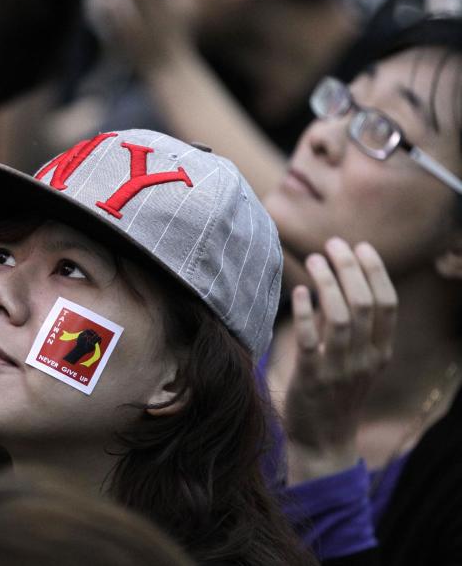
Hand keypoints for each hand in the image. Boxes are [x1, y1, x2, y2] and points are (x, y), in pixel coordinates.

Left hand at [283, 238, 397, 482]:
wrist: (323, 442)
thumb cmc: (335, 395)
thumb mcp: (354, 361)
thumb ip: (348, 328)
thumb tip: (336, 284)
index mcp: (381, 352)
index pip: (388, 304)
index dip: (375, 271)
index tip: (361, 246)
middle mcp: (366, 359)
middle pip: (365, 304)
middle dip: (350, 268)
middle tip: (333, 244)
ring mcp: (341, 370)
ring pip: (341, 317)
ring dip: (327, 283)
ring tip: (313, 260)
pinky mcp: (313, 379)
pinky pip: (311, 340)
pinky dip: (305, 312)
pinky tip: (298, 292)